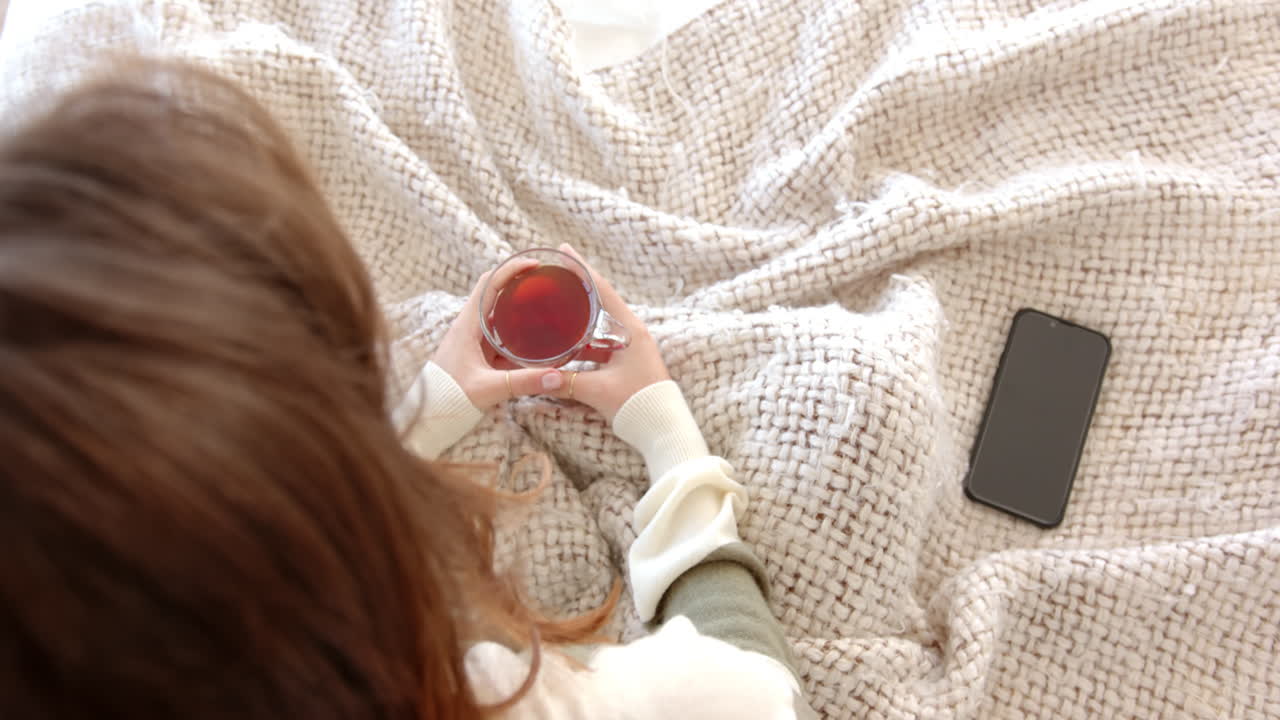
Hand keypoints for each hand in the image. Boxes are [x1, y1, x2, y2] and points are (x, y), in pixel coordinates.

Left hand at [431, 263, 565, 408]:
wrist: (427, 416)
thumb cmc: (448, 397)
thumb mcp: (489, 388)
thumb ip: (523, 382)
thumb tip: (557, 377)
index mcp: (467, 324)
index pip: (489, 283)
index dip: (511, 269)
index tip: (536, 265)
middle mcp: (470, 327)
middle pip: (496, 294)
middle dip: (521, 285)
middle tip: (548, 284)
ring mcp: (473, 340)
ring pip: (500, 316)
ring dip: (520, 309)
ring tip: (548, 307)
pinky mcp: (478, 355)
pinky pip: (502, 337)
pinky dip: (519, 334)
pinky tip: (537, 341)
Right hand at [548, 243, 670, 420]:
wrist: (664, 429)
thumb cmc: (638, 405)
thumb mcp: (596, 391)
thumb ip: (564, 382)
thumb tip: (534, 376)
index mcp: (631, 331)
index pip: (603, 291)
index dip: (582, 270)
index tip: (564, 250)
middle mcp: (633, 334)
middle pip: (601, 304)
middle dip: (577, 292)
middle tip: (555, 278)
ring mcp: (632, 349)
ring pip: (599, 327)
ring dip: (579, 319)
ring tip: (556, 310)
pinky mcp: (628, 364)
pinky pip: (601, 345)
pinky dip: (584, 342)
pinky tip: (566, 346)